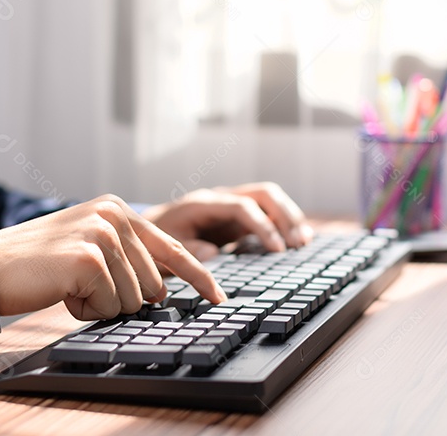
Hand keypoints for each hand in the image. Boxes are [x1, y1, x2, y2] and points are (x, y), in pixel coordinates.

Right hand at [0, 195, 224, 319]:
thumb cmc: (38, 264)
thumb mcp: (88, 246)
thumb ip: (127, 256)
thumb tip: (163, 288)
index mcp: (117, 210)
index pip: (172, 248)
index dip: (199, 276)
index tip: (219, 297)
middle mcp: (114, 215)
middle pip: (153, 283)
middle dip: (122, 299)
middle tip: (82, 287)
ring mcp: (102, 234)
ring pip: (133, 299)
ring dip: (101, 305)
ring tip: (69, 287)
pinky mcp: (88, 259)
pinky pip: (109, 306)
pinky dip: (85, 311)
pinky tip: (62, 293)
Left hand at [142, 182, 313, 262]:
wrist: (145, 234)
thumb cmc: (153, 243)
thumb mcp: (162, 249)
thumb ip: (186, 250)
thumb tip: (214, 253)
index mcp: (203, 204)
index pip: (242, 206)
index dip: (262, 225)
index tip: (277, 249)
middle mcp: (221, 200)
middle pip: (263, 194)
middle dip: (284, 216)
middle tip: (296, 245)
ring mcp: (231, 207)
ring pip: (269, 200)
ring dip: (288, 217)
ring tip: (302, 243)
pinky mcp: (237, 219)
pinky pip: (266, 215)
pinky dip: (283, 225)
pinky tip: (297, 241)